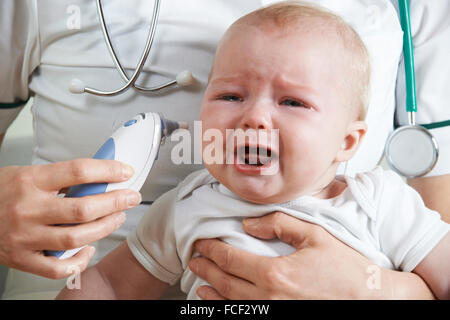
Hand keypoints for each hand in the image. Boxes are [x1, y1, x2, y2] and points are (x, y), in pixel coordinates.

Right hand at [0, 159, 140, 278]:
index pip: (77, 171)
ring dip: (105, 228)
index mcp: (30, 181)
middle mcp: (28, 209)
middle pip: (83, 208)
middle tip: (130, 197)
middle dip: (115, 202)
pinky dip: (78, 261)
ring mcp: (25, 236)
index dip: (107, 170)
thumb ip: (59, 178)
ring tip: (117, 217)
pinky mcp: (22, 258)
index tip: (125, 172)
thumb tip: (98, 177)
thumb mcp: (27, 174)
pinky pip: (57, 268)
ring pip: (76, 237)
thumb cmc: (0, 192)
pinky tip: (88, 250)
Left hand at [189, 212, 433, 299]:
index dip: (211, 250)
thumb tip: (248, 224)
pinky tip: (222, 304)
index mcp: (276, 272)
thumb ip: (279, 224)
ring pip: (232, 304)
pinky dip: (228, 309)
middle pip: (225, 282)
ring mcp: (275, 312)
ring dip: (212, 293)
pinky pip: (248, 315)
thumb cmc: (344, 266)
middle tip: (194, 260)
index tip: (201, 243)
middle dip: (206, 270)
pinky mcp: (281, 318)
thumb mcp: (314, 235)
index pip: (230, 259)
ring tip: (200, 284)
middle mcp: (270, 296)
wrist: (369, 297)